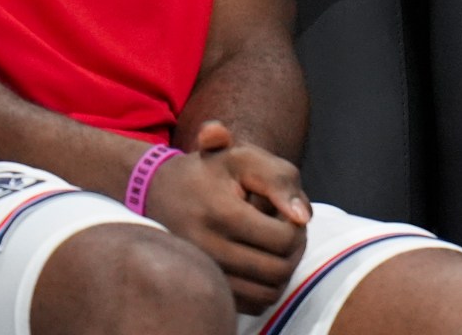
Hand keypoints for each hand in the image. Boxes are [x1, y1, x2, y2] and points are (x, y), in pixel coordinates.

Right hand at [147, 120, 311, 312]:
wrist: (158, 191)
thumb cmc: (209, 172)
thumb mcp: (243, 158)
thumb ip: (280, 180)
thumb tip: (303, 218)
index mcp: (221, 214)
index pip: (283, 239)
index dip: (296, 226)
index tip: (286, 213)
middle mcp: (208, 250)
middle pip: (278, 270)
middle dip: (293, 250)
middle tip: (285, 230)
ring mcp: (205, 274)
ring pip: (267, 293)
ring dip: (281, 271)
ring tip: (273, 245)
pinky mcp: (206, 289)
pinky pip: (252, 304)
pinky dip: (264, 287)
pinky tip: (258, 260)